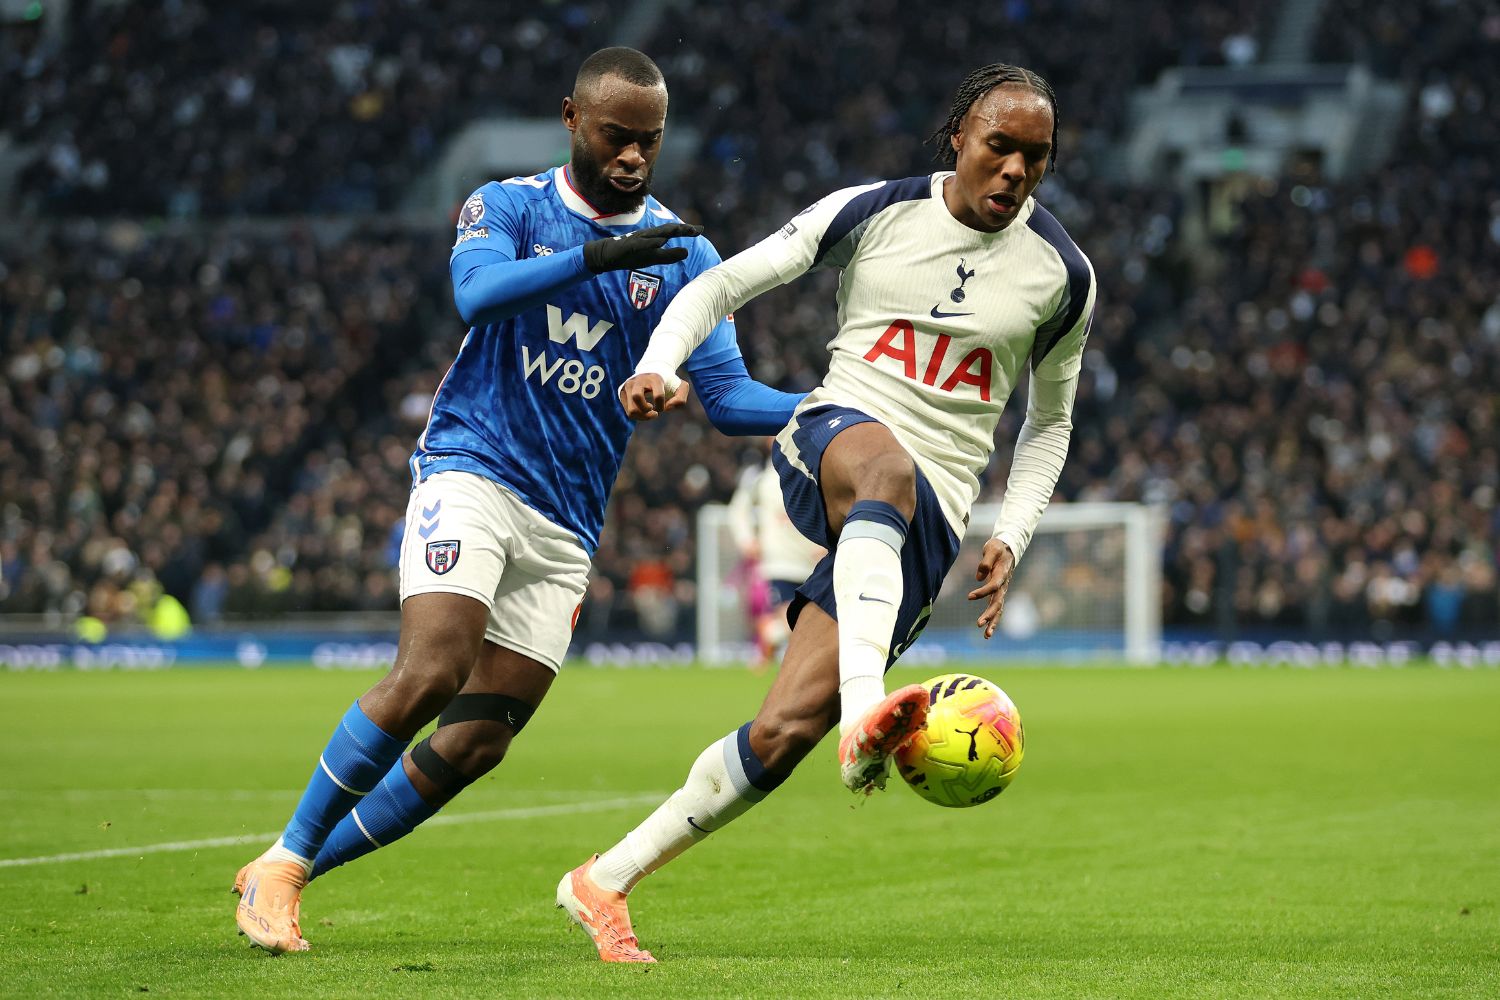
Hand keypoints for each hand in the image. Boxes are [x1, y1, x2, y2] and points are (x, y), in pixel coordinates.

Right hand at [582, 223, 702, 273]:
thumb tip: (686, 252)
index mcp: (654, 237)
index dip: (686, 230)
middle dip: (681, 229)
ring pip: (656, 234)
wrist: (607, 255)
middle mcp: (648, 235)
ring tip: (682, 229)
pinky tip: (660, 242)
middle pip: (667, 230)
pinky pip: (642, 244)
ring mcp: (638, 239)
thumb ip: (669, 255)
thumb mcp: (653, 258)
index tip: (700, 230)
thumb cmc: (631, 255)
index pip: (673, 232)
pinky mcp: (629, 245)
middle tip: (696, 229)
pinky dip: (651, 242)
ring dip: (669, 231)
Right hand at [619, 373, 689, 420]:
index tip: (664, 406)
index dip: (662, 406)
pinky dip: (637, 416)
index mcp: (655, 378)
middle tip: (652, 409)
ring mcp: (628, 385)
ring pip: (631, 410)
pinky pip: (628, 411)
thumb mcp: (681, 387)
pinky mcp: (622, 391)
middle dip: (646, 411)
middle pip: (637, 398)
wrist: (652, 371)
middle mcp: (639, 380)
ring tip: (648, 412)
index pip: (658, 396)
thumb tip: (667, 408)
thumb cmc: (668, 382)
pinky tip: (643, 410)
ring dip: (642, 416)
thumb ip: (681, 399)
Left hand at [967, 538, 1015, 639]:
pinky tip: (986, 630)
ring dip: (993, 622)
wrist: (1008, 548)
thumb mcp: (992, 549)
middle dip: (989, 614)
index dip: (982, 592)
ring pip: (999, 609)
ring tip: (986, 636)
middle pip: (997, 603)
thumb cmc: (998, 547)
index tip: (969, 597)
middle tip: (979, 624)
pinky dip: (992, 619)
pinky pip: (996, 608)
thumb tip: (979, 577)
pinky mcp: (998, 593)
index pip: (993, 586)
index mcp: (1002, 574)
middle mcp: (1003, 585)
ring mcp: (1002, 590)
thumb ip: (986, 561)